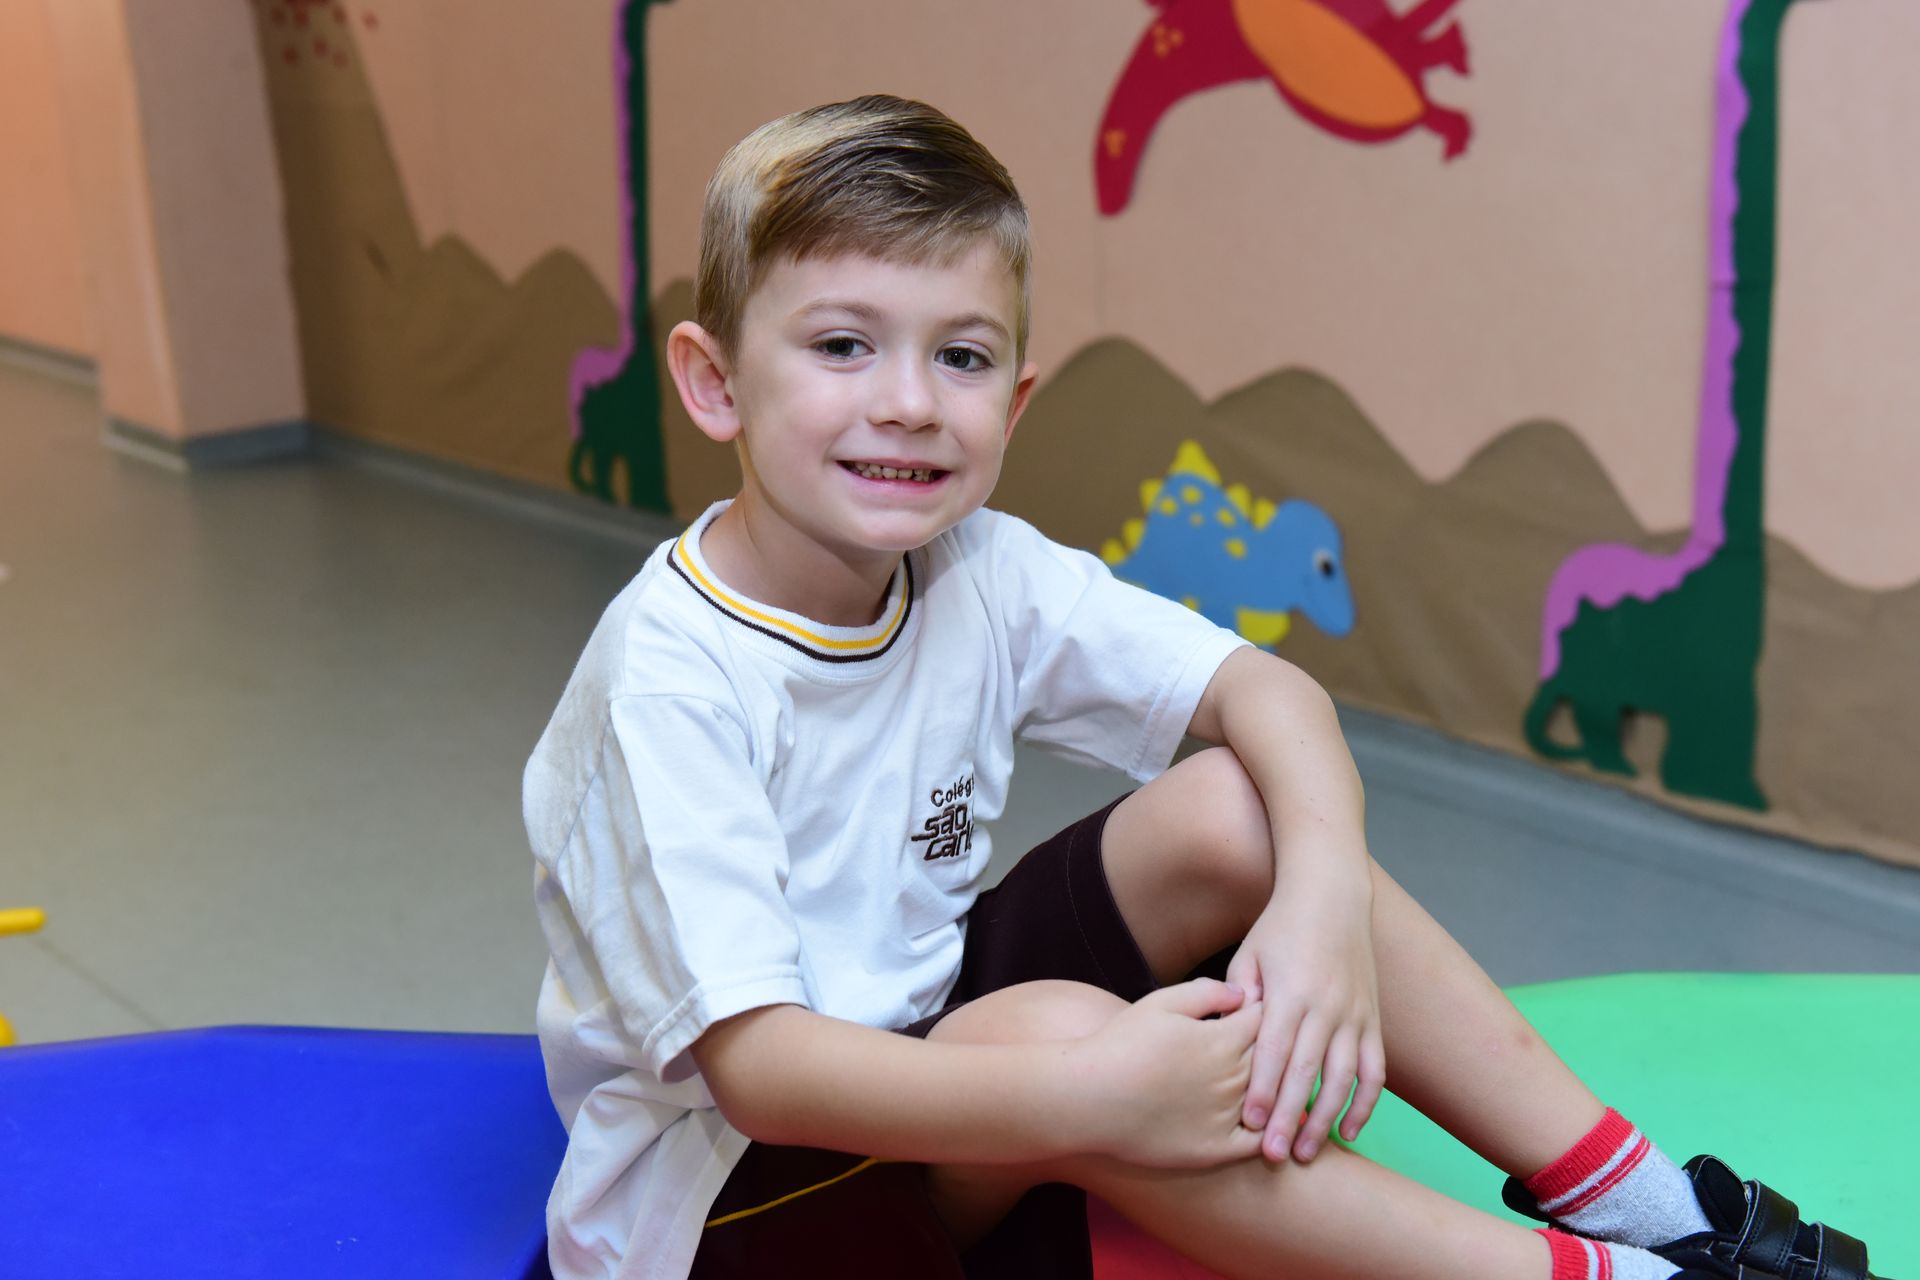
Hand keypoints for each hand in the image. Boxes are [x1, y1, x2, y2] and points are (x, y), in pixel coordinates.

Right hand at [1066, 978, 1265, 1168]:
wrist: (1089, 1098)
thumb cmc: (1121, 1045)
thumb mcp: (1160, 1003)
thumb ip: (1207, 992)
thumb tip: (1243, 994)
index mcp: (1223, 1040)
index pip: (1267, 1020)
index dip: (1266, 1012)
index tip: (1260, 1011)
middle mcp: (1233, 1078)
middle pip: (1275, 1060)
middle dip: (1278, 1048)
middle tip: (1278, 1043)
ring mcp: (1227, 1117)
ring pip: (1272, 1100)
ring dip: (1277, 1088)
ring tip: (1276, 1080)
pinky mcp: (1216, 1150)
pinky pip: (1258, 1143)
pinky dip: (1269, 1131)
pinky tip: (1267, 1122)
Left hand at [1226, 873, 1385, 1163]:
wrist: (1332, 897)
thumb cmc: (1279, 928)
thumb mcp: (1248, 955)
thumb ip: (1237, 996)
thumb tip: (1228, 1034)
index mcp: (1291, 993)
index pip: (1274, 1052)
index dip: (1262, 1090)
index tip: (1248, 1124)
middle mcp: (1326, 1008)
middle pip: (1306, 1074)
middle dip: (1288, 1117)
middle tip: (1273, 1156)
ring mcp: (1354, 1016)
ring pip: (1344, 1079)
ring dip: (1326, 1119)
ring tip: (1304, 1151)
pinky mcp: (1372, 1020)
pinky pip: (1375, 1070)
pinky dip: (1365, 1103)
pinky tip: (1349, 1131)